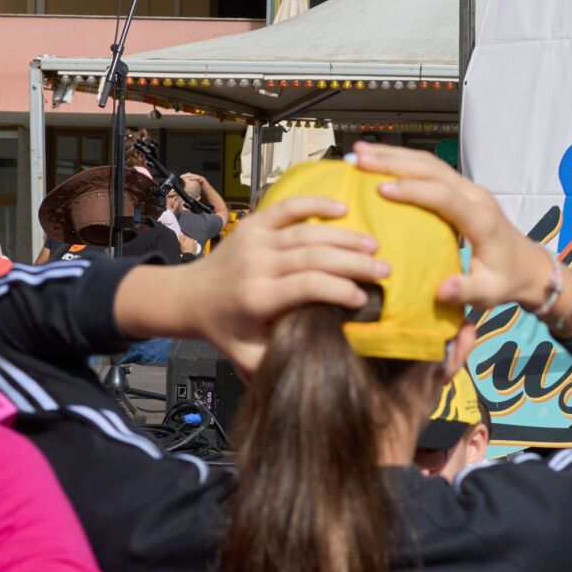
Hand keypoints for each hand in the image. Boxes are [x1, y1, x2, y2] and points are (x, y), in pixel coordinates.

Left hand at [113, 194, 387, 371]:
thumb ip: (279, 363)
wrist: (188, 297)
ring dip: (344, 237)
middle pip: (315, 256)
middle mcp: (257, 265)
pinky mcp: (253, 224)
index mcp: (257, 298)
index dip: (340, 290)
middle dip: (354, 263)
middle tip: (384, 271)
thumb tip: (320, 368)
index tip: (363, 299)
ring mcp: (254, 240)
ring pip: (307, 232)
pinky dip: (315, 204)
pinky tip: (343, 207)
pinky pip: (287, 208)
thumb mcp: (247, 357)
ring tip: (373, 246)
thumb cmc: (224, 330)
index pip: (308, 286)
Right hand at [350, 142, 554, 310]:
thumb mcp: (489, 293)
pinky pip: (431, 170)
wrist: (528, 266)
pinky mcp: (461, 190)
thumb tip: (441, 289)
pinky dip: (403, 163)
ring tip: (361, 153)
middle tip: (360, 158)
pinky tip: (379, 162)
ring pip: (430, 164)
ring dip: (395, 156)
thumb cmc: (506, 280)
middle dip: (395, 161)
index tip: (382, 189)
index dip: (414, 191)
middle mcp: (475, 196)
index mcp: (481, 220)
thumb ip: (465, 291)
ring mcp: (469, 189)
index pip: (445, 197)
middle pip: (433, 170)